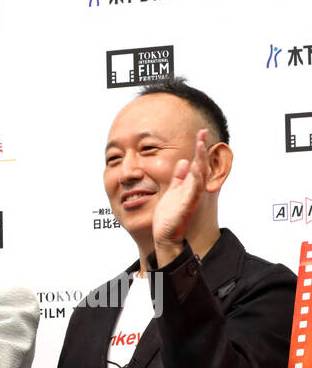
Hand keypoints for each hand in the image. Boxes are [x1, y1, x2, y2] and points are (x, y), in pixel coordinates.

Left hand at [153, 128, 207, 264]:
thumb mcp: (172, 191)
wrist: (164, 235)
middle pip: (200, 165)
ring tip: (201, 145)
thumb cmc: (168, 216)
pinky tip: (195, 169)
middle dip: (201, 149)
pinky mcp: (186, 206)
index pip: (195, 163)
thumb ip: (178, 178)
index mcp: (188, 185)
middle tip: (203, 132)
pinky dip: (195, 180)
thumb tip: (183, 162)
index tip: (200, 133)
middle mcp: (192, 189)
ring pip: (198, 175)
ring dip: (200, 160)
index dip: (198, 148)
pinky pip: (193, 191)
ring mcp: (191, 197)